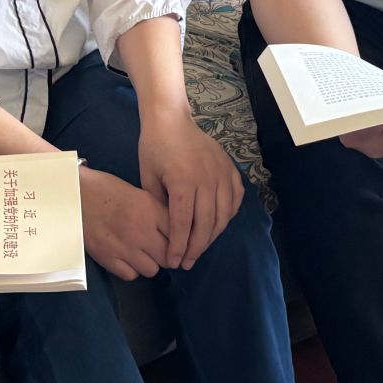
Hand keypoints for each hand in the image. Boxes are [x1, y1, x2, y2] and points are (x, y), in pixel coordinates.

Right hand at [79, 166, 171, 281]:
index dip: (179, 241)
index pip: (178, 236)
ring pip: (152, 270)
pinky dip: (131, 269)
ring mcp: (123, 247)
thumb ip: (159, 214)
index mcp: (150, 211)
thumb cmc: (108, 190)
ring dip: (149, 263)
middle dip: (166, 255)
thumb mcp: (140, 194)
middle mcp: (140, 231)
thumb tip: (176, 232)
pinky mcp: (108, 258)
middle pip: (168, 258)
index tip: (176, 242)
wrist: (76, 194)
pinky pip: (131, 275)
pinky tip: (126, 257)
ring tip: (141, 252)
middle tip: (159, 249)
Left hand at [137, 108, 243, 268]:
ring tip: (200, 248)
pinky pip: (235, 199)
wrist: (171, 119)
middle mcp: (206, 178)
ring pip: (223, 215)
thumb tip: (167, 233)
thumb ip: (158, 206)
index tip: (174, 262)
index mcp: (183, 180)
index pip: (182, 223)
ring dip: (212, 236)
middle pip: (205, 223)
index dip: (179, 246)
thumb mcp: (147, 177)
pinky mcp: (230, 169)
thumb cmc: (154, 148)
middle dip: (196, 247)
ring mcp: (221, 172)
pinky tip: (217, 225)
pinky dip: (228, 215)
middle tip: (187, 263)